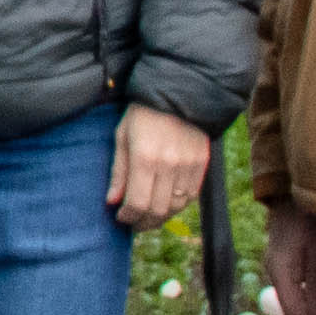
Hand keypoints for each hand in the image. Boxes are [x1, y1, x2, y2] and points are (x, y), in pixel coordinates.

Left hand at [107, 105, 210, 227]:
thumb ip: (118, 172)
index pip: (138, 203)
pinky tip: (166, 203)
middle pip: (158, 210)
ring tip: (149, 216)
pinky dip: (178, 205)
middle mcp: (170, 164)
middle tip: (134, 223)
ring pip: (177, 207)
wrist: (178, 91)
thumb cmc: (143, 113)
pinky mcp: (203, 163)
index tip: (120, 217)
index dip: (128, 217)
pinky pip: (191, 196)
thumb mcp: (122, 137)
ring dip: (161, 217)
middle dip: (143, 222)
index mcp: (145, 158)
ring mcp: (189, 165)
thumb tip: (112, 202)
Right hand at [261, 200, 315, 314]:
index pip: (294, 311)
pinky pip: (299, 281)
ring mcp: (279, 261)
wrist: (295, 183)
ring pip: (297, 293)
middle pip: (295, 305)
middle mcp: (276, 269)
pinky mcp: (287, 253)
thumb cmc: (310, 214)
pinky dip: (314, 290)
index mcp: (280, 270)